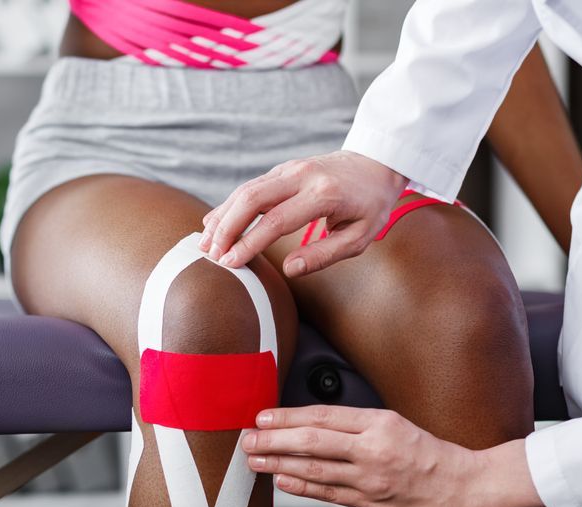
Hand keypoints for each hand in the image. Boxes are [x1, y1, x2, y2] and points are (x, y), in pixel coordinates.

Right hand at [199, 150, 406, 276]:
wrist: (376, 163)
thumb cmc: (370, 204)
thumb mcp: (360, 236)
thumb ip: (324, 254)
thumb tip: (290, 269)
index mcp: (323, 195)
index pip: (276, 221)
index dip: (249, 244)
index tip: (230, 263)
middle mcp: (302, 176)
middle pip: (251, 199)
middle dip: (226, 228)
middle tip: (210, 254)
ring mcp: (289, 169)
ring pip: (246, 190)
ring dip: (223, 217)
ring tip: (206, 243)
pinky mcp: (282, 169)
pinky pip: (251, 187)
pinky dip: (230, 206)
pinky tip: (215, 223)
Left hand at [243, 405, 544, 506]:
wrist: (472, 489)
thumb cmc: (437, 456)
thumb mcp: (400, 426)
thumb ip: (360, 425)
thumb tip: (316, 425)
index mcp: (381, 423)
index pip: (324, 416)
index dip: (288, 417)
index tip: (262, 416)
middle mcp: (374, 449)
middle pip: (312, 442)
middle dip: (274, 440)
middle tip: (246, 439)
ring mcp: (373, 479)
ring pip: (316, 470)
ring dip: (279, 465)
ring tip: (254, 461)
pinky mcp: (374, 504)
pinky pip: (330, 494)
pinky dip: (302, 488)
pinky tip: (281, 483)